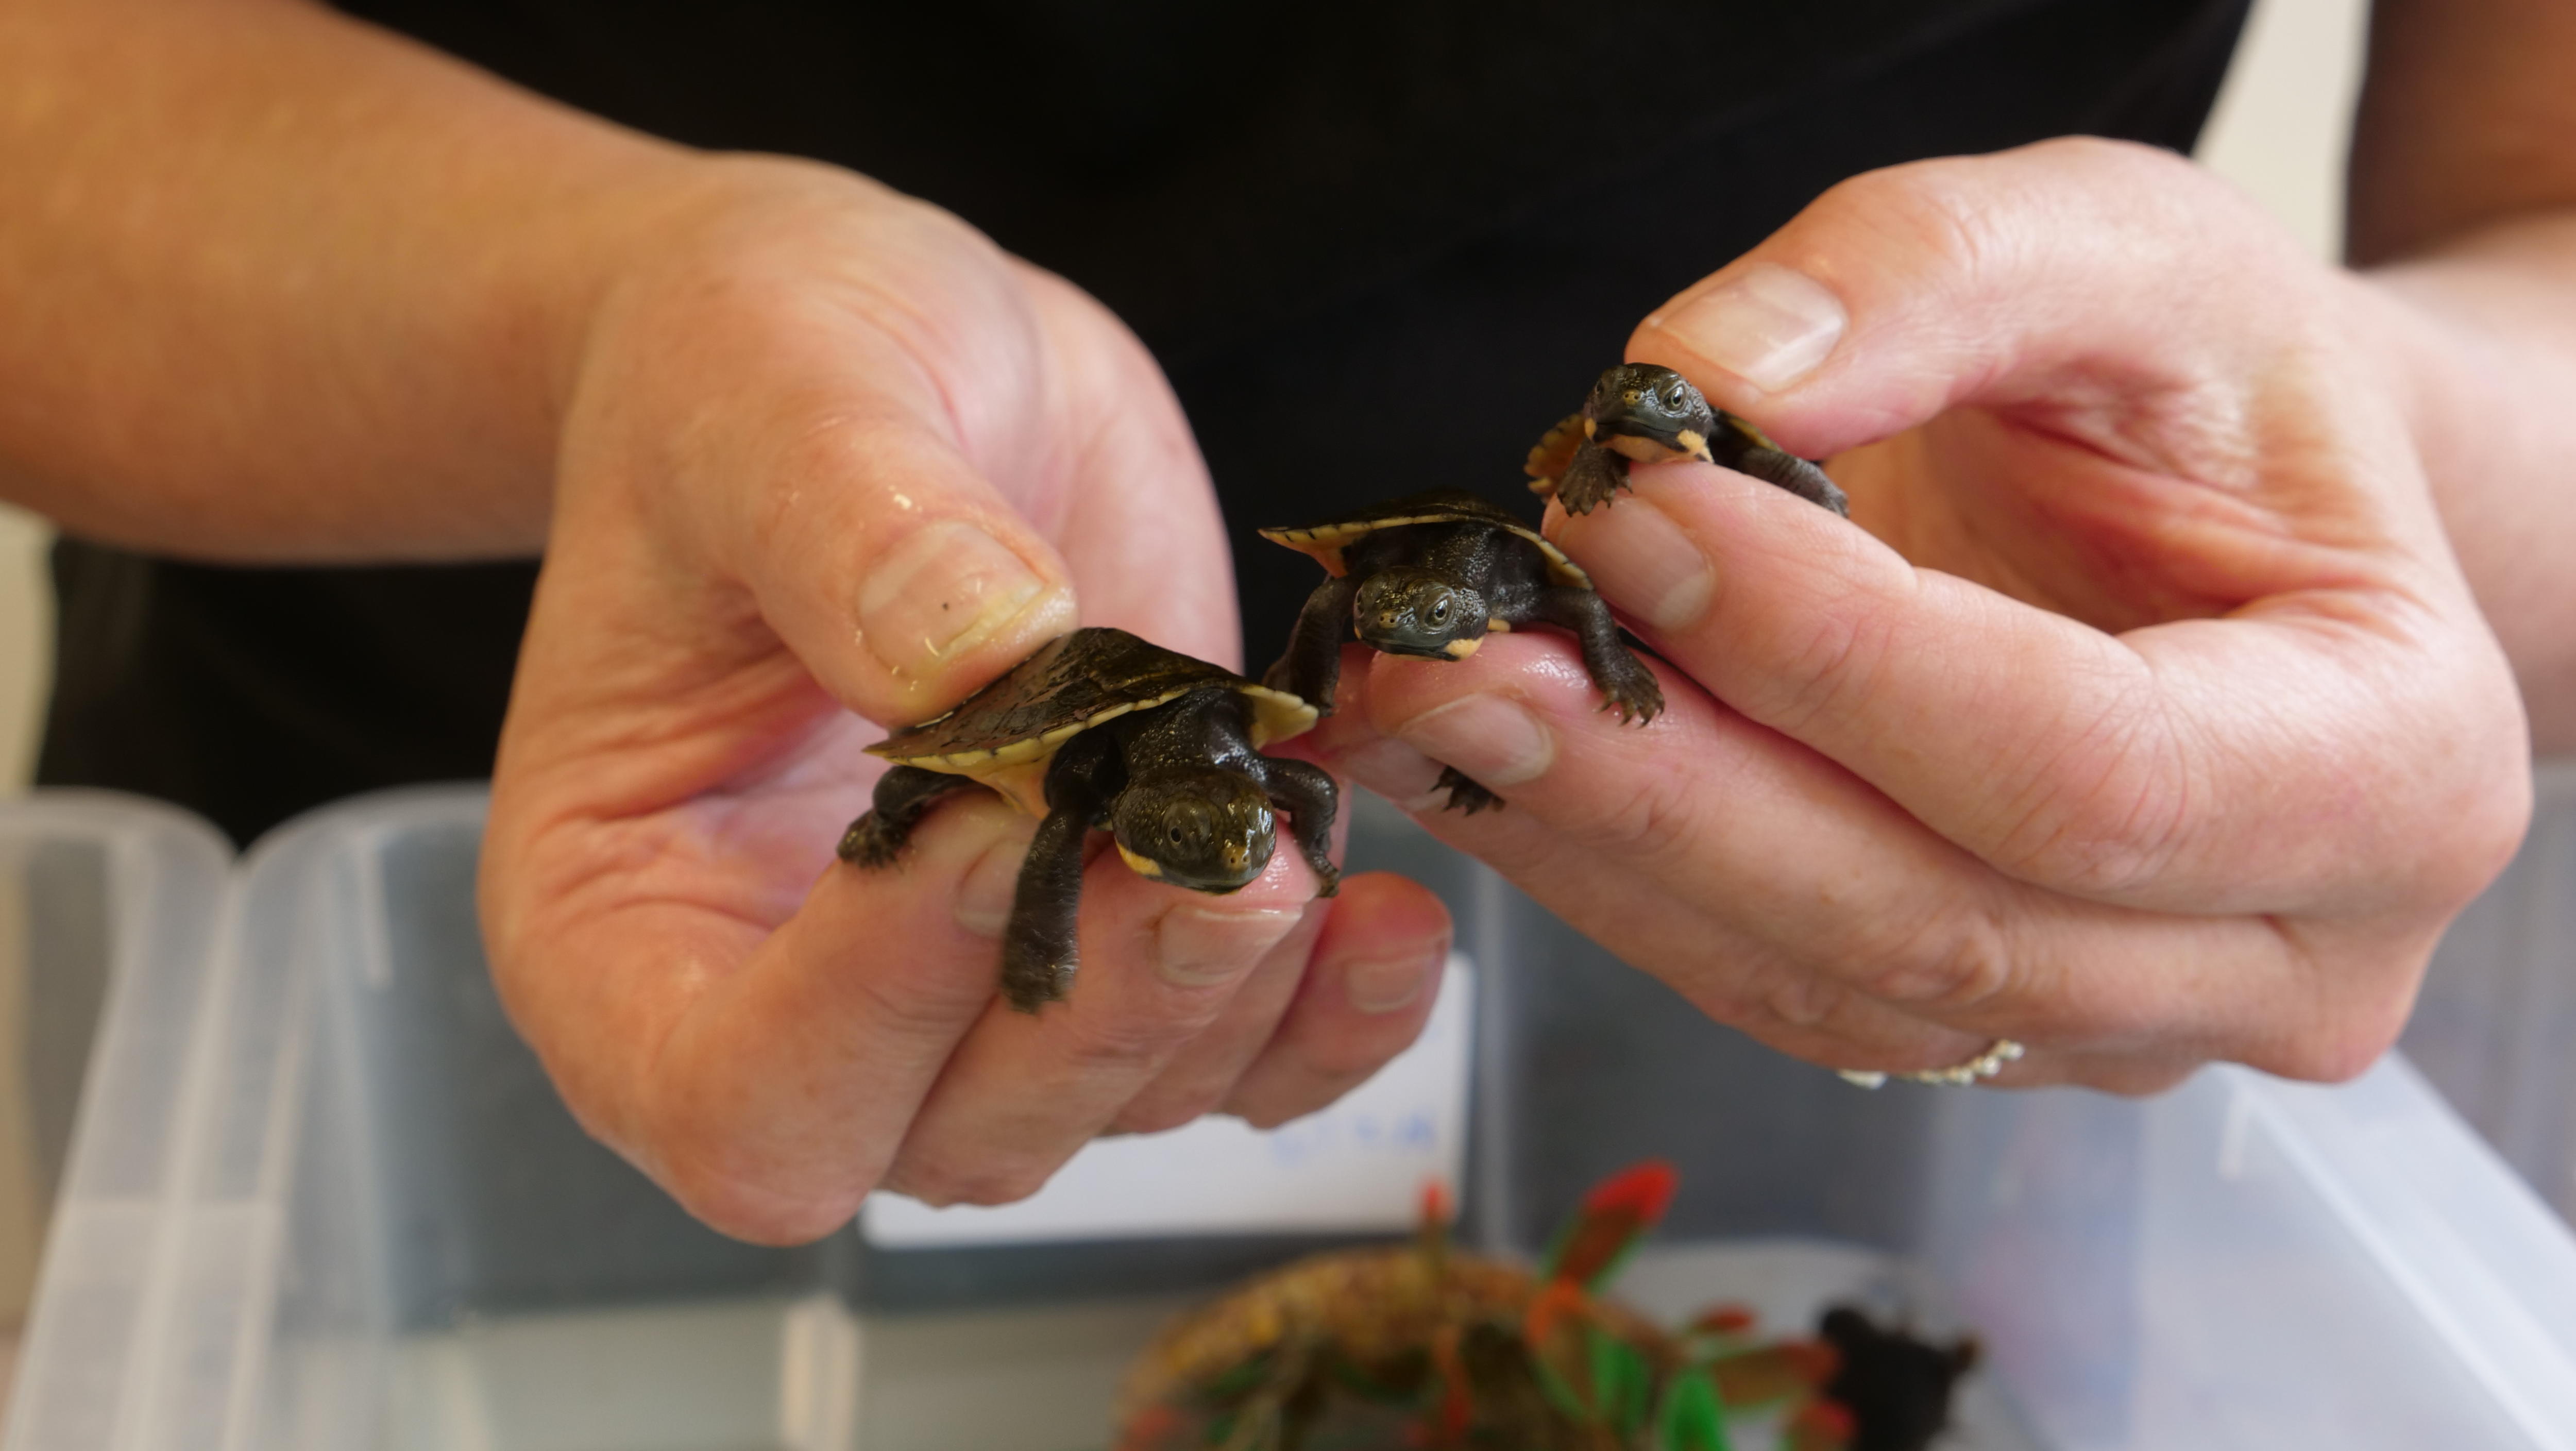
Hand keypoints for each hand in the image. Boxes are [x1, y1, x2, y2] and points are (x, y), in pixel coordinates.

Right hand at [479, 159, 1450, 1241]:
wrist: (882, 362)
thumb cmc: (747, 374)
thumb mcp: (766, 395)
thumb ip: (852, 527)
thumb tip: (983, 654)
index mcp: (623, 928)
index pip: (735, 1096)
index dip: (869, 1013)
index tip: (989, 822)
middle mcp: (797, 1003)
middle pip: (951, 1137)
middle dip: (1099, 1016)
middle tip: (1213, 857)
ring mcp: (977, 986)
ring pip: (1117, 1104)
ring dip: (1228, 999)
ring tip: (1296, 839)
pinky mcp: (1122, 932)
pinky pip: (1237, 1058)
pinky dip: (1326, 1018)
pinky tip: (1392, 918)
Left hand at [1317, 138, 2528, 1093]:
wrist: (2250, 523)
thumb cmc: (2218, 391)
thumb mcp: (2122, 254)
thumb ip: (1929, 284)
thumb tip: (1699, 382)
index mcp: (2394, 765)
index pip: (2079, 765)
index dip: (1833, 653)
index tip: (1631, 511)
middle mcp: (2281, 954)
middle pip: (1932, 915)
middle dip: (1665, 782)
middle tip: (1449, 655)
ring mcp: (2123, 1022)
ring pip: (1826, 979)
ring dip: (1601, 842)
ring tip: (1417, 699)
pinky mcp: (1979, 1025)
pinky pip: (1770, 984)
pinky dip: (1613, 875)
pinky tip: (1481, 763)